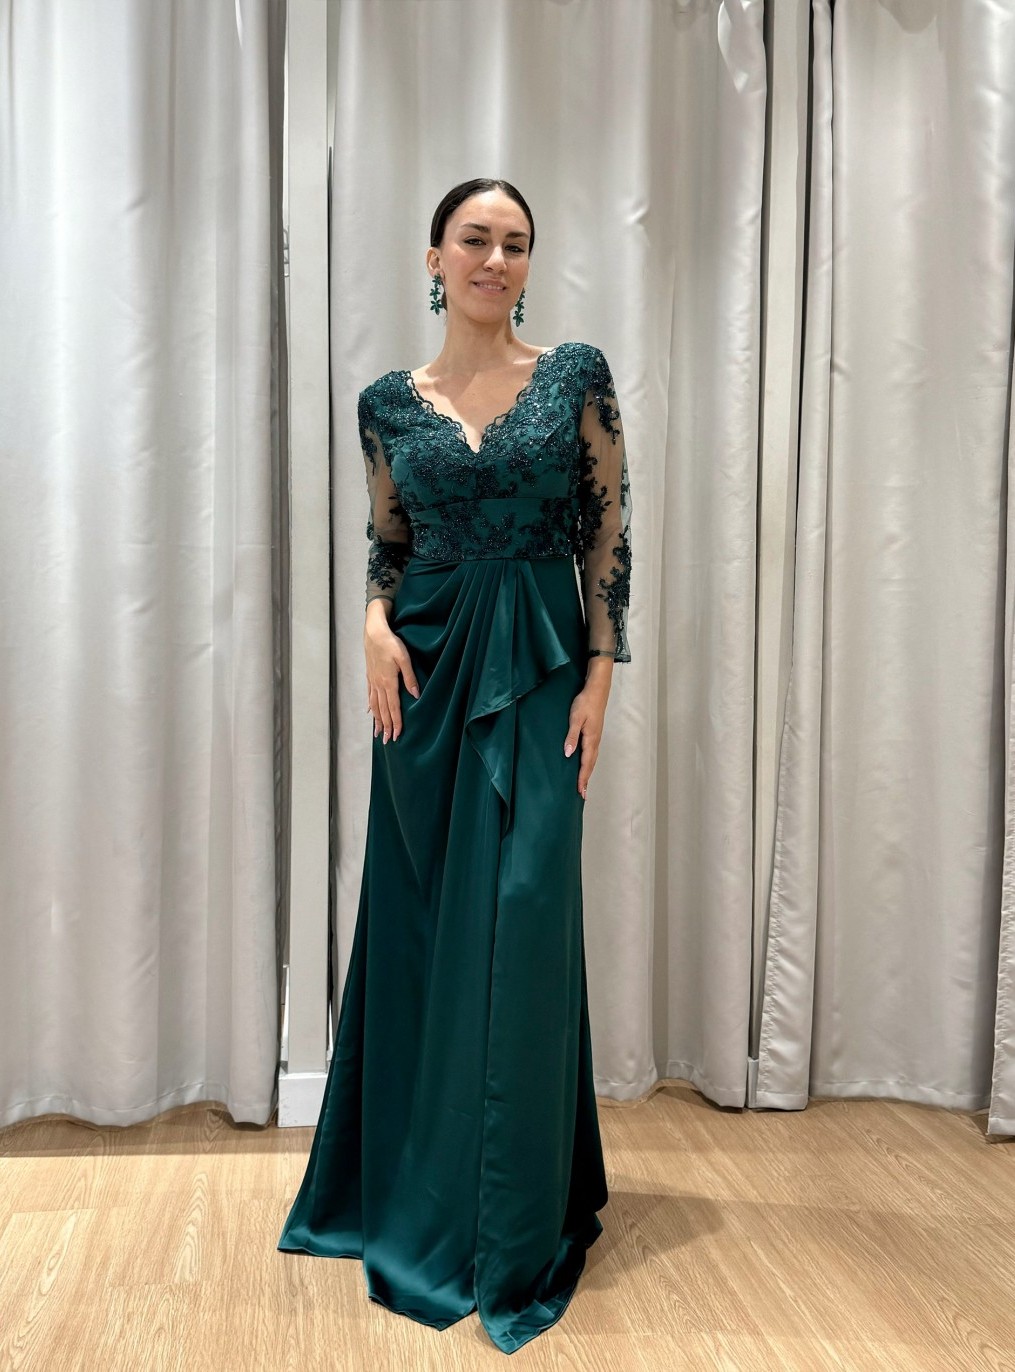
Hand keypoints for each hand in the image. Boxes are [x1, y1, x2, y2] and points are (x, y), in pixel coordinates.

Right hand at [364, 599, 418, 742]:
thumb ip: (410, 678)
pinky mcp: (370, 676)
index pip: (393, 708)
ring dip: (377, 720)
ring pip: (375, 706)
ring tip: (378, 733)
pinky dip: (371, 706)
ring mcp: (372, 681)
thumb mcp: (404, 658)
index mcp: (388, 682)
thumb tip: (415, 695)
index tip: (397, 736)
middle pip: (383, 711)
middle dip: (386, 727)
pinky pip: (369, 696)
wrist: (374, 632)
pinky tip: (370, 712)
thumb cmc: (391, 643)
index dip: (396, 723)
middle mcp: (379, 685)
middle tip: (387, 741)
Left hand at [563, 657, 613, 797]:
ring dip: (588, 772)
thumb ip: (572, 736)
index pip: (585, 763)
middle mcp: (595, 741)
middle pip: (591, 764)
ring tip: (583, 784)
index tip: (580, 791)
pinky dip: (589, 763)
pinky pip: (592, 753)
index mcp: (591, 739)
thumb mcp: (575, 718)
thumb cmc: (585, 702)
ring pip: (593, 759)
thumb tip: (568, 754)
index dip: (582, 778)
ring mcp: (596, 737)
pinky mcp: (595, 733)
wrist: (597, 689)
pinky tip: (585, 764)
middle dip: (586, 779)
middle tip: (582, 794)